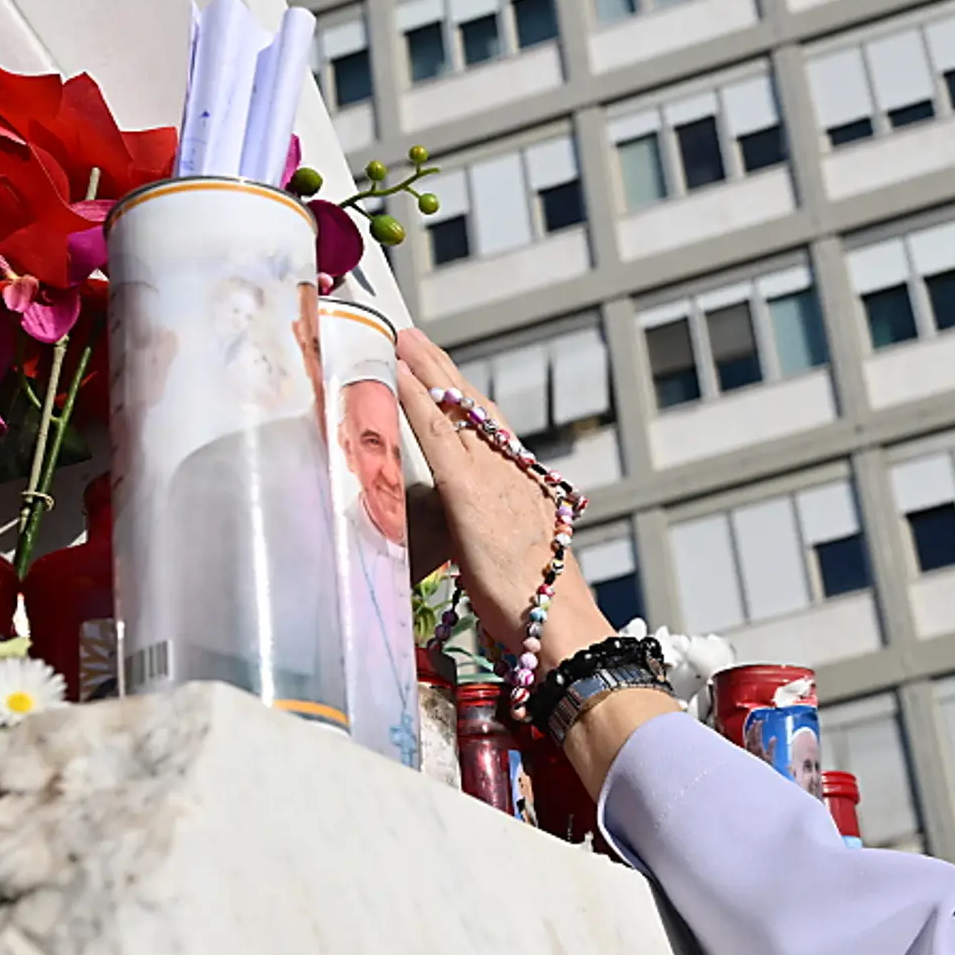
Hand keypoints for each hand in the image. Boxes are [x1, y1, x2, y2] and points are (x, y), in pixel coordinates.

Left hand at [396, 328, 614, 670]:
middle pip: (474, 405)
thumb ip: (498, 531)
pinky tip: (398, 376)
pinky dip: (415, 399)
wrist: (556, 616)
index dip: (466, 398)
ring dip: (425, 369)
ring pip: (453, 408)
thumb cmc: (536, 600)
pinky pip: (435, 433)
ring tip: (403, 342)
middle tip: (416, 338)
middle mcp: (509, 468)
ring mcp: (489, 474)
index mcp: (523, 483)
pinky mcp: (466, 489)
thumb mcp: (520, 553)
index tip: (448, 374)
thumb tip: (481, 531)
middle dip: (444, 369)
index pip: (491, 429)